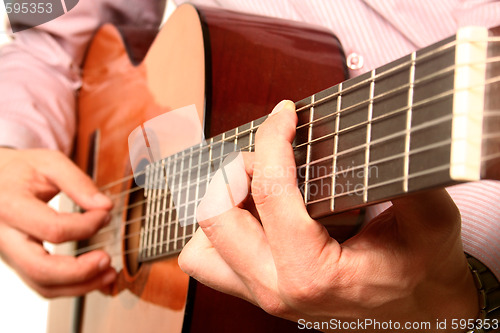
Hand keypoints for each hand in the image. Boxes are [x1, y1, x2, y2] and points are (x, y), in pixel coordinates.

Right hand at [0, 148, 115, 297]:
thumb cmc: (20, 170)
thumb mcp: (49, 163)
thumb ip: (78, 182)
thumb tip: (105, 206)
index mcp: (10, 206)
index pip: (53, 228)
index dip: (86, 226)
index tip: (105, 215)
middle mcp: (4, 236)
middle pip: (41, 269)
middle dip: (80, 270)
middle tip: (107, 259)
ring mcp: (9, 254)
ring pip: (42, 284)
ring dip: (81, 285)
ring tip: (109, 273)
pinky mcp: (18, 262)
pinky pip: (43, 285)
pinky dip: (71, 287)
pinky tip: (95, 277)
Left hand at [179, 101, 477, 331]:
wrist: (420, 311)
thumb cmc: (422, 270)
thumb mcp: (428, 219)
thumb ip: (406, 176)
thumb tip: (380, 130)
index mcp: (312, 271)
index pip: (270, 192)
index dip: (272, 140)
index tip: (284, 113)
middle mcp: (275, 287)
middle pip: (217, 217)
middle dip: (238, 171)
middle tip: (271, 156)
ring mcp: (262, 293)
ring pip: (201, 246)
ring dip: (220, 206)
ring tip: (255, 186)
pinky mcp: (257, 292)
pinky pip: (209, 261)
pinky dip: (219, 231)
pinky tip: (251, 212)